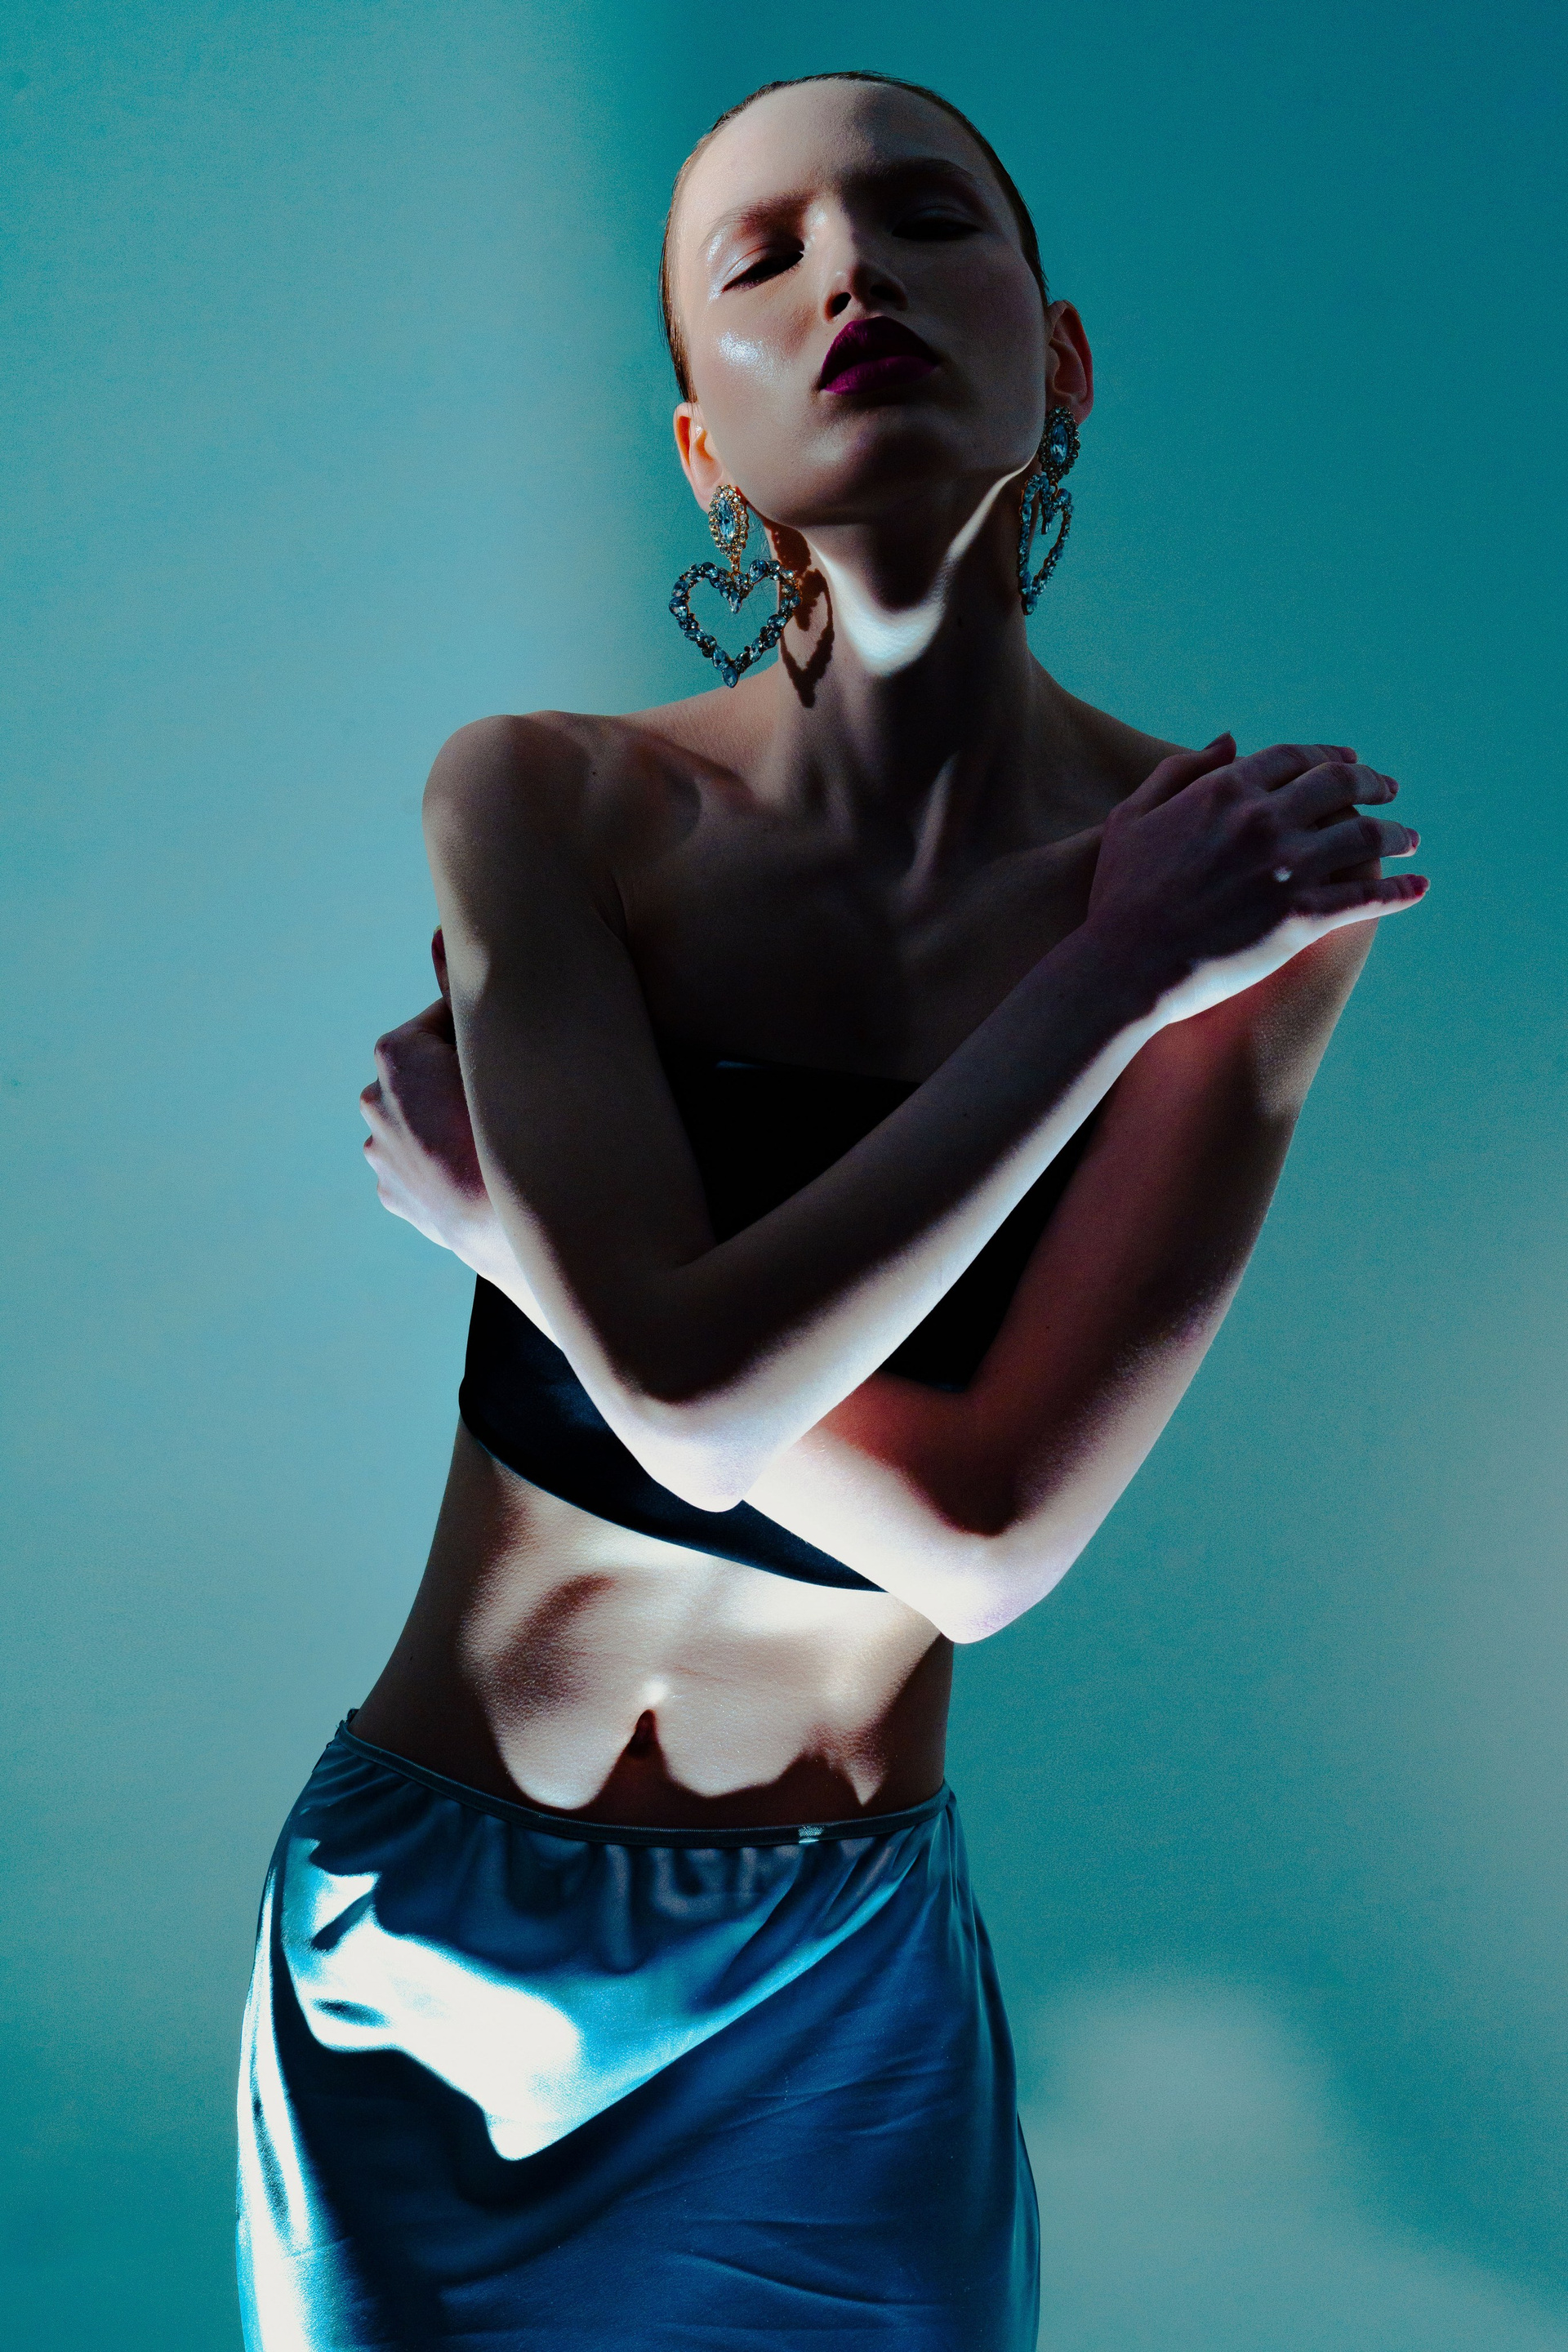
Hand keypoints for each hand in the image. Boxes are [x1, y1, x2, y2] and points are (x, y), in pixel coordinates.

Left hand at [360, 935, 509, 1279]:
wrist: (513, 1227)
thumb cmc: (514, 1131)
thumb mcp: (494, 1050)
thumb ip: (463, 988)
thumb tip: (442, 932)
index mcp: (396, 1055)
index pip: (450, 1020)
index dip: (488, 1033)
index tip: (515, 1048)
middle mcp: (375, 1102)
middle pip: (429, 1072)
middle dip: (462, 1077)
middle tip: (511, 1095)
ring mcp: (381, 1153)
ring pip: (423, 1120)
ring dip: (451, 1121)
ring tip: (496, 1139)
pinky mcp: (393, 1196)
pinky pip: (421, 1166)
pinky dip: (445, 1164)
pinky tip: (478, 1172)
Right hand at [1086, 735, 1426, 1023]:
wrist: (1124, 966)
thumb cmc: (1120, 896)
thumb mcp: (1131, 817)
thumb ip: (1179, 770)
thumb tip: (1230, 740)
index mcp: (1225, 789)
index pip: (1296, 756)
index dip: (1330, 755)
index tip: (1350, 762)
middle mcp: (1263, 819)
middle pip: (1340, 784)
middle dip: (1373, 783)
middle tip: (1390, 790)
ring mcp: (1285, 868)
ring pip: (1365, 836)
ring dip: (1397, 834)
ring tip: (1410, 839)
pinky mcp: (1300, 917)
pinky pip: (1367, 897)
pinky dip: (1401, 890)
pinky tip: (1419, 886)